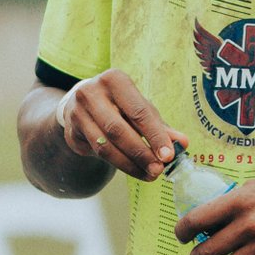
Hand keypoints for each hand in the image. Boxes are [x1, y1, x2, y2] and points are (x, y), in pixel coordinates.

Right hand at [60, 70, 183, 180]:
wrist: (82, 107)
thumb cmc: (119, 106)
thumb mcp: (141, 110)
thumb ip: (160, 126)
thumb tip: (183, 143)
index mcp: (114, 80)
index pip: (138, 110)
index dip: (155, 134)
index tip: (169, 155)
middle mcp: (92, 92)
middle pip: (119, 129)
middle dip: (142, 153)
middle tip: (158, 170)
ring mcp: (78, 112)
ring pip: (106, 145)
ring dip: (130, 164)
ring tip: (150, 174)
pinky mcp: (72, 131)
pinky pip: (97, 152)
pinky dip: (119, 165)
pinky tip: (135, 171)